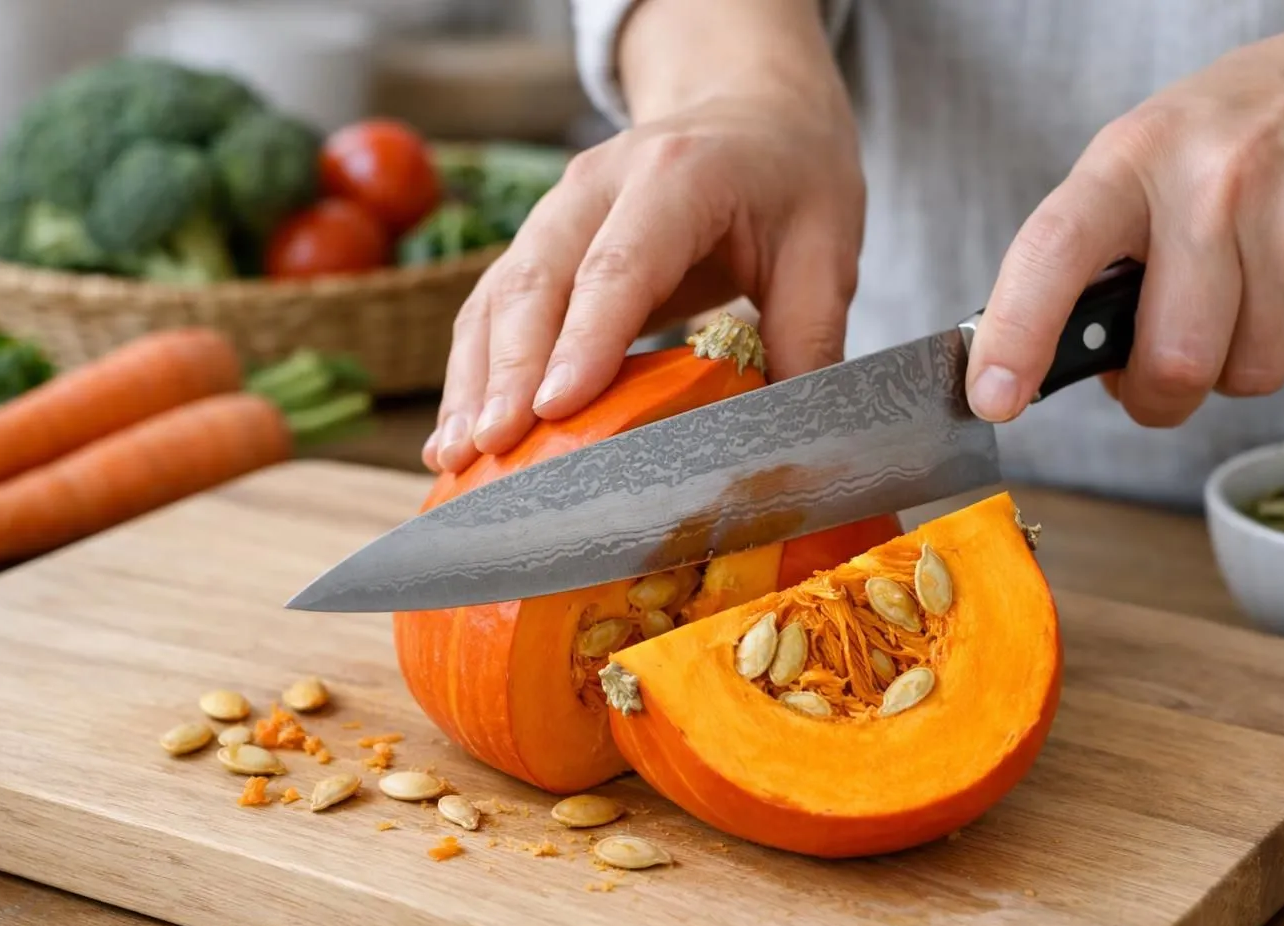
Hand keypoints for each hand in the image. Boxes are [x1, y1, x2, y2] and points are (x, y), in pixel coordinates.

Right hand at [423, 3, 862, 473]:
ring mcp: (557, 211)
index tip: (554, 408)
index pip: (620, 263)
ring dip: (473, 378)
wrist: (751, 111)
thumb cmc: (790, 180)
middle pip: (538, 279)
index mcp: (679, 174)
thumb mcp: (826, 251)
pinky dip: (471, 371)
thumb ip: (808, 340)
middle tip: (492, 447)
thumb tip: (791, 440)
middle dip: (507, 369)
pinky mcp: (539, 245)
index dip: (583, 337)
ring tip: (456, 456)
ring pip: (497, 295)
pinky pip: (490, 308)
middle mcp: (599, 184)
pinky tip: (457, 434)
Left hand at [965, 0, 1283, 426]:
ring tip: (1241, 298)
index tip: (994, 396)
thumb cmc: (1238, 132)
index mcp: (1133, 159)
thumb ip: (1092, 257)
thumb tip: (1045, 361)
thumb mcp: (1142, 160)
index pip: (1055, 251)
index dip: (1018, 335)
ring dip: (1235, 366)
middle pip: (1174, 359)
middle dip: (1158, 393)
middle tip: (1159, 367)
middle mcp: (1215, 183)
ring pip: (1249, 374)